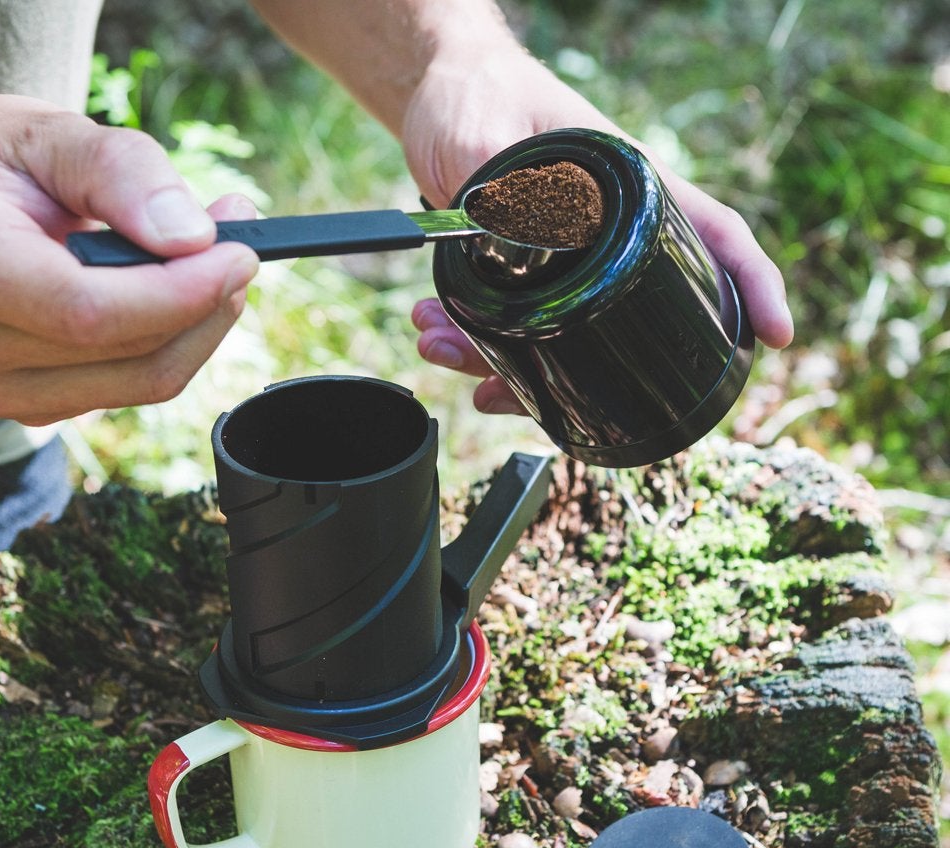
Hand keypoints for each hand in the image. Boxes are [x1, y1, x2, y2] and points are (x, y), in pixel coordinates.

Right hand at [0, 95, 258, 424]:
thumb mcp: (42, 132)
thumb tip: (192, 237)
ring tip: (208, 264)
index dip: (180, 292)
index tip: (239, 253)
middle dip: (203, 301)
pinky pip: (125, 389)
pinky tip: (163, 296)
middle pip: (125, 353)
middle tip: (238, 246)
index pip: (86, 310)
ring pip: (137, 382)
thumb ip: (120, 170)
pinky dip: (165, 345)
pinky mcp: (22, 409)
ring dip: (195, 327)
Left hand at [402, 47, 792, 413]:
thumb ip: (507, 193)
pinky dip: (475, 347)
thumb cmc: (475, 95)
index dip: (752, 283)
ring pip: (557, 339)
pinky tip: (440, 342)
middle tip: (503, 391)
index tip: (775, 333)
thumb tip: (526, 251)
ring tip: (443, 349)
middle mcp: (605, 235)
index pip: (714, 232)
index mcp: (627, 190)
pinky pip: (511, 330)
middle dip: (572, 373)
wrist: (436, 91)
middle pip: (628, 321)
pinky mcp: (523, 274)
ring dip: (498, 362)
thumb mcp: (490, 139)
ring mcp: (566, 261)